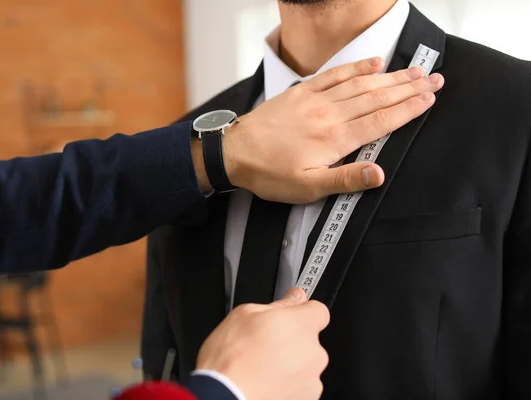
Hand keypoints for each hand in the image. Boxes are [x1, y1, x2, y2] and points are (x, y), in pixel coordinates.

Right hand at [196, 288, 329, 399]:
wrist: (225, 397)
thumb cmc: (232, 360)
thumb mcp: (246, 315)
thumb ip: (279, 304)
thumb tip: (294, 298)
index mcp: (302, 325)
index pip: (318, 310)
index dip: (302, 311)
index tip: (290, 314)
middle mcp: (314, 353)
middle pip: (309, 339)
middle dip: (291, 339)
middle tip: (264, 343)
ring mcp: (312, 380)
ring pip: (304, 364)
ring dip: (289, 363)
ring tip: (260, 366)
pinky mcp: (306, 399)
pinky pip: (299, 385)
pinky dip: (286, 383)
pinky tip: (264, 381)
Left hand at [213, 57, 443, 202]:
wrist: (234, 152)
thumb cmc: (270, 174)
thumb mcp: (307, 188)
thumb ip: (345, 179)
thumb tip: (379, 174)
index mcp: (335, 138)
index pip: (382, 120)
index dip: (409, 108)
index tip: (431, 98)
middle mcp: (330, 114)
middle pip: (378, 97)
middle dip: (409, 88)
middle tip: (435, 79)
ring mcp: (315, 100)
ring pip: (361, 84)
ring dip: (390, 76)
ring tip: (415, 70)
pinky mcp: (301, 92)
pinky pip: (334, 75)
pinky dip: (355, 67)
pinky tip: (373, 62)